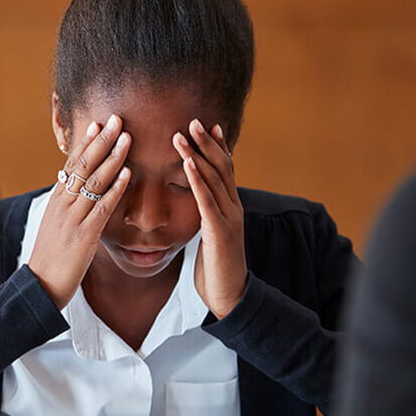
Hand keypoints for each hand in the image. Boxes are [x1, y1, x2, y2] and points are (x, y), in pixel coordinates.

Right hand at [28, 114, 131, 308]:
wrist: (40, 285)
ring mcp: (72, 219)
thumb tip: (67, 184)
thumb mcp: (54, 225)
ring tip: (127, 138)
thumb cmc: (50, 258)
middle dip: (101, 141)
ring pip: (93, 182)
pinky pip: (102, 207)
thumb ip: (64, 204)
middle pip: (83, 166)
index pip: (71, 165)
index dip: (85, 143)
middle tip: (117, 119)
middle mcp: (62, 204)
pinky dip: (115, 189)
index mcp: (56, 201)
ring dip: (112, 158)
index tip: (98, 123)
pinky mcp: (83, 235)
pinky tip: (127, 174)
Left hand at [173, 119, 247, 318]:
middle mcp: (233, 207)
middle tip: (192, 120)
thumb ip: (207, 217)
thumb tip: (198, 205)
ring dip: (196, 155)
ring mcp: (229, 217)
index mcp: (230, 207)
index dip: (217, 148)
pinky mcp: (219, 231)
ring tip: (182, 134)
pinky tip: (186, 164)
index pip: (225, 171)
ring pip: (213, 179)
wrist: (229, 295)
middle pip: (221, 167)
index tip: (207, 126)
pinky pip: (207, 200)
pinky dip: (197, 180)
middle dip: (207, 143)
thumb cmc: (215, 268)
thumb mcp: (211, 236)